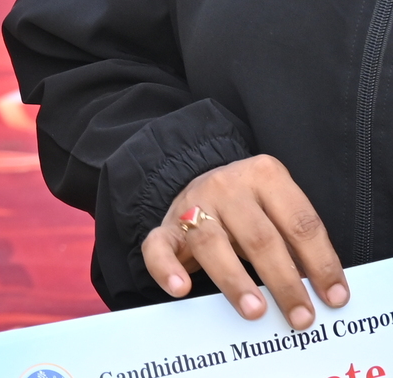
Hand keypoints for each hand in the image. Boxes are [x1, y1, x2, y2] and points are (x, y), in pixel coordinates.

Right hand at [143, 155, 346, 328]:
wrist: (204, 182)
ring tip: (255, 311)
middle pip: (260, 237)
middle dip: (284, 281)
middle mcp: (226, 185)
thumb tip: (323, 290)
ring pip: (212, 243)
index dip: (321, 262)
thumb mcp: (280, 210)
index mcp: (265, 176)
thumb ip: (298, 241)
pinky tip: (180, 288)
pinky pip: (159, 245)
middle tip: (301, 316)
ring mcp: (192, 204)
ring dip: (235, 281)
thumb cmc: (254, 208)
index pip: (301, 223)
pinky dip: (166, 268)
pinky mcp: (166, 225)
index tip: (334, 297)